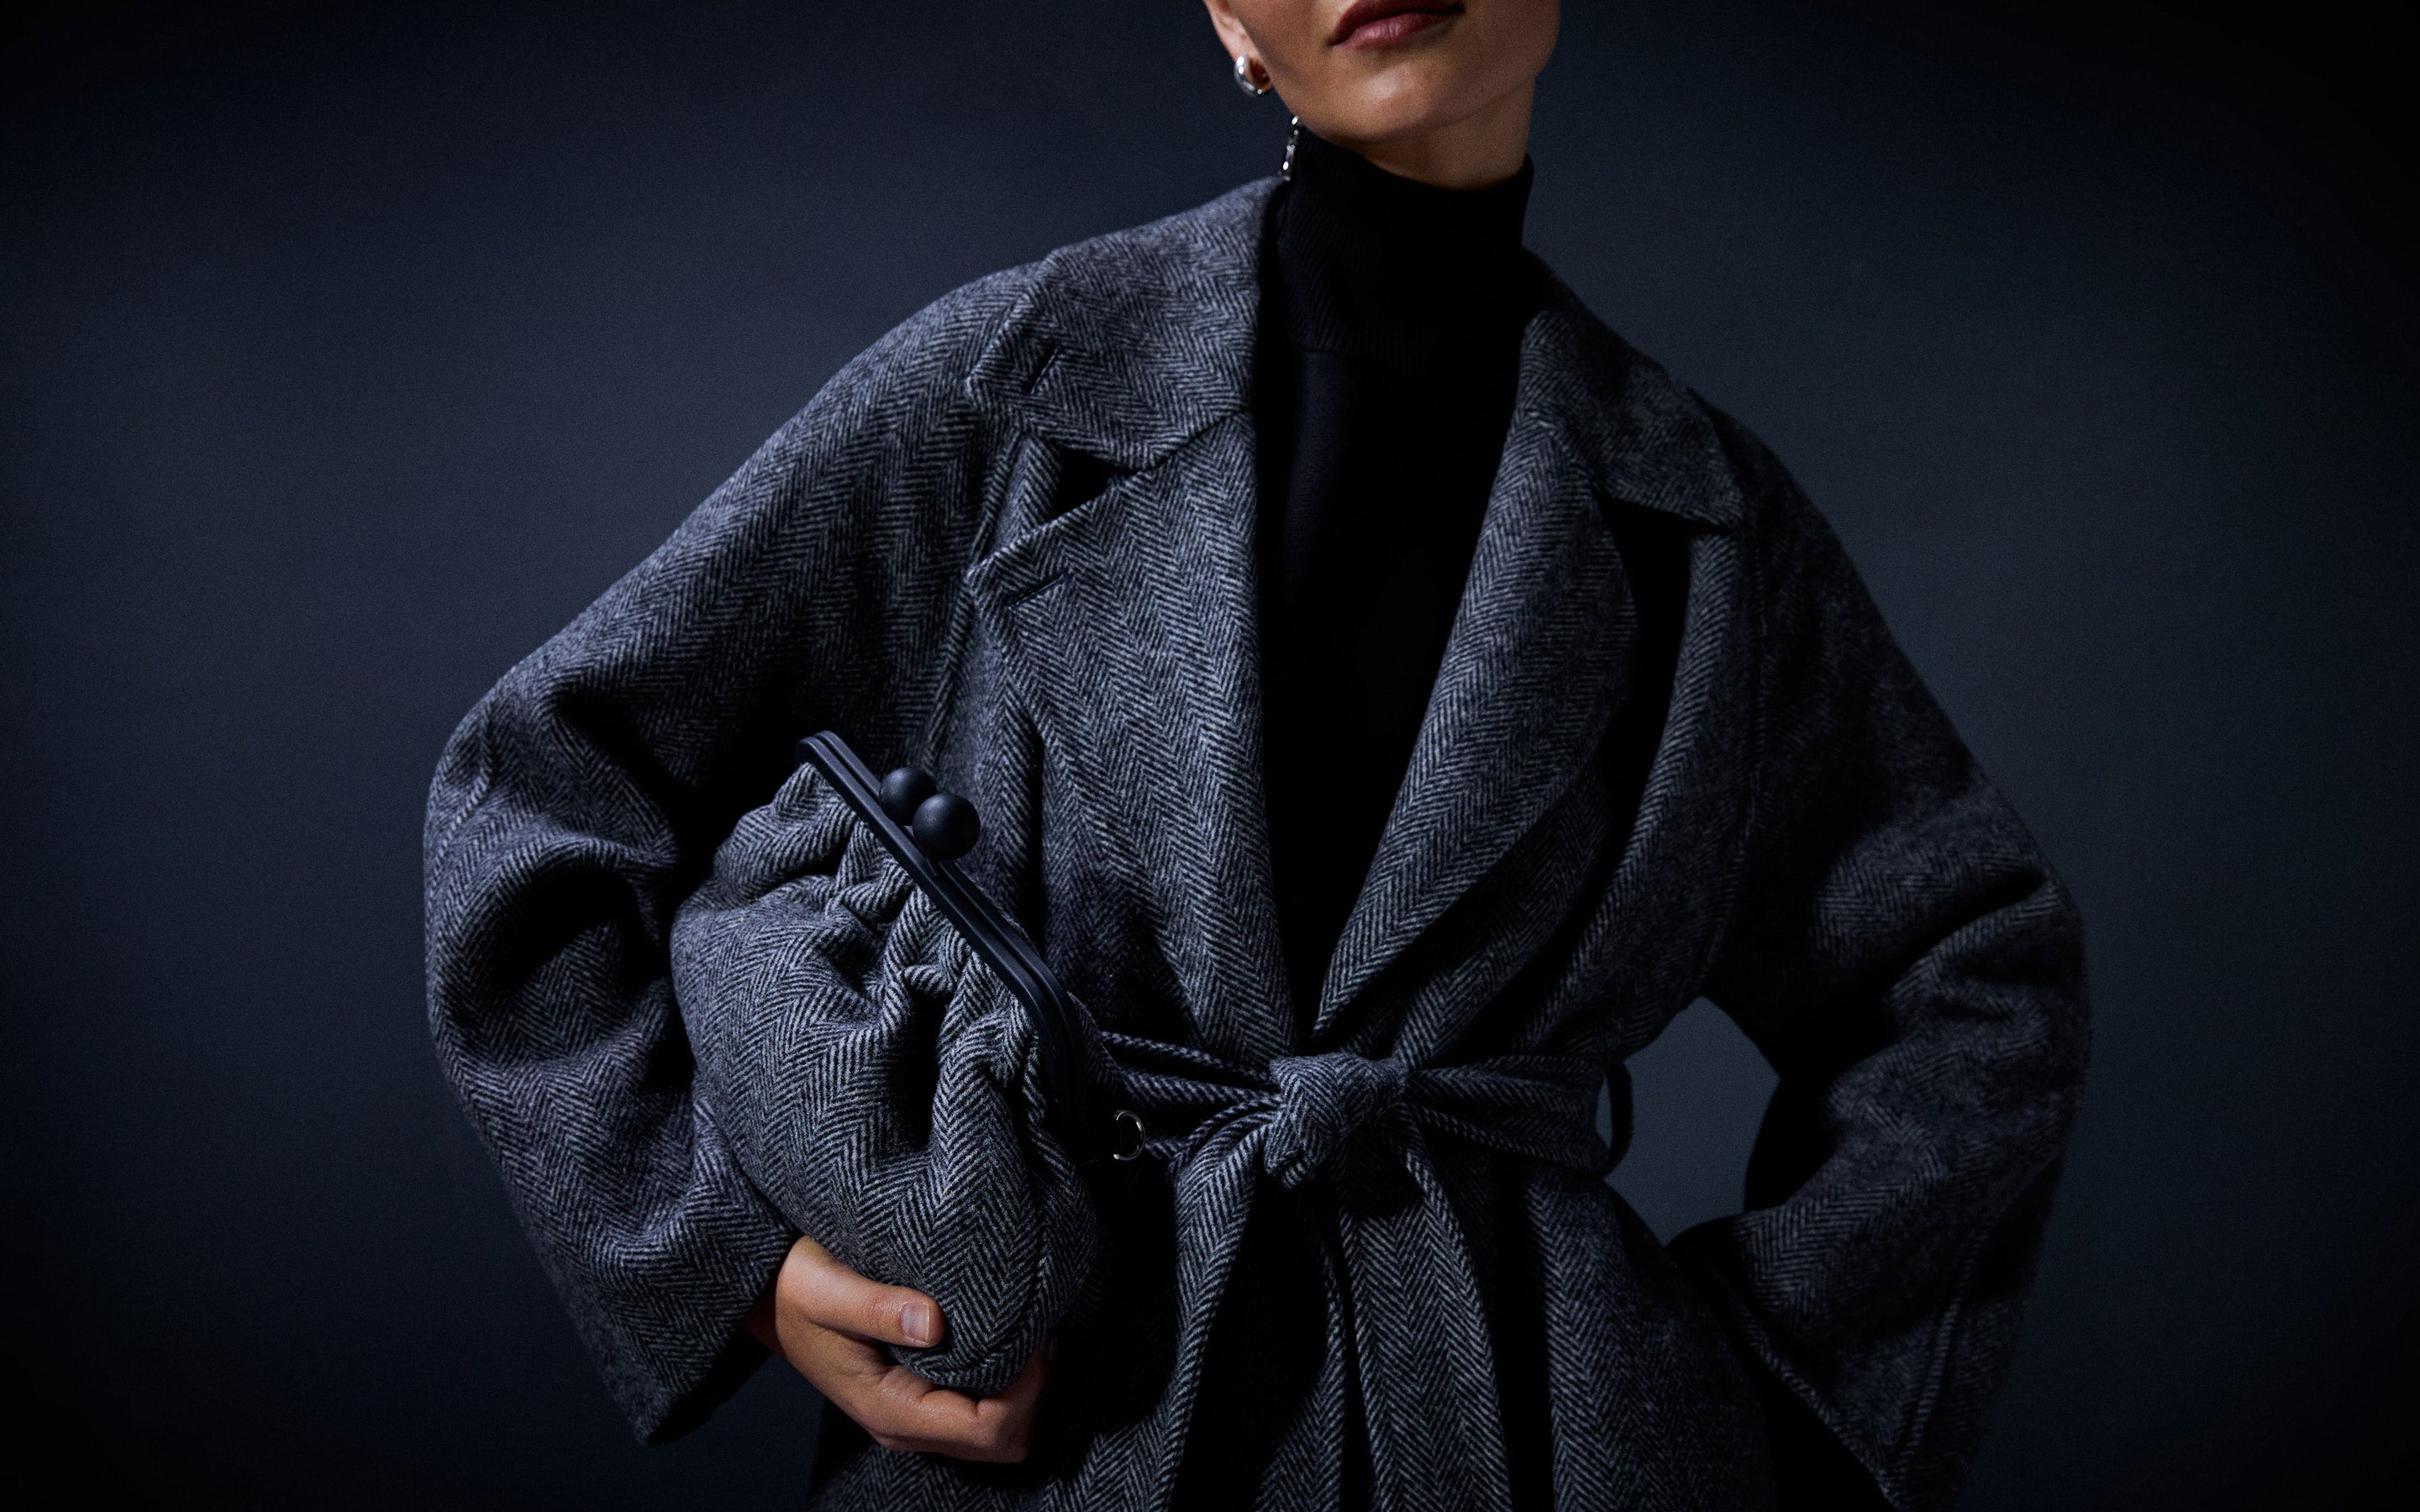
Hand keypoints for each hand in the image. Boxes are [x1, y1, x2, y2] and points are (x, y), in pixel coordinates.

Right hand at [744, 1234, 1046, 1462]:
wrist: (768, 1292)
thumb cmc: (794, 1287)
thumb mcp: (826, 1287)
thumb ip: (878, 1307)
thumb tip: (935, 1323)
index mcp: (890, 1409)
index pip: (986, 1429)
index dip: (1024, 1387)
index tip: (1031, 1331)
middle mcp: (906, 1425)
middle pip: (1003, 1441)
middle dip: (1033, 1390)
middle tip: (1036, 1326)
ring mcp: (915, 1416)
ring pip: (999, 1430)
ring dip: (1024, 1385)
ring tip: (1024, 1326)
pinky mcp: (921, 1396)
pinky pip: (983, 1409)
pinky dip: (1008, 1380)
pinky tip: (1005, 1333)